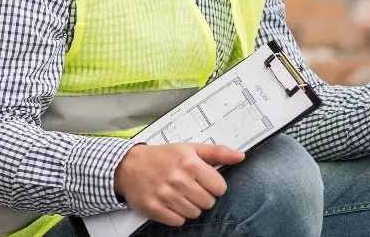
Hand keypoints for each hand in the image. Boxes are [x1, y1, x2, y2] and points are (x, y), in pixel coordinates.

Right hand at [113, 143, 244, 226]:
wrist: (129, 166)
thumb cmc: (163, 157)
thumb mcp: (191, 149)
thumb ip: (218, 153)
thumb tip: (240, 157)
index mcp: (190, 163)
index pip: (220, 187)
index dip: (215, 186)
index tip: (205, 181)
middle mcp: (178, 180)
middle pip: (208, 202)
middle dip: (203, 196)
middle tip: (191, 188)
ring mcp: (165, 196)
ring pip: (194, 213)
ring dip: (190, 206)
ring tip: (181, 195)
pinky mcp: (154, 209)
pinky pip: (178, 221)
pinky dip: (177, 215)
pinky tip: (171, 203)